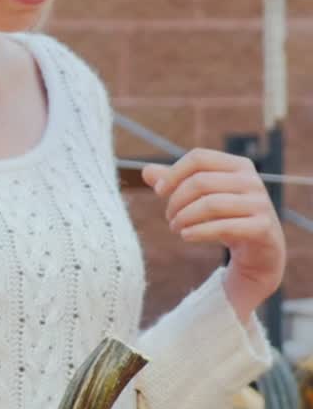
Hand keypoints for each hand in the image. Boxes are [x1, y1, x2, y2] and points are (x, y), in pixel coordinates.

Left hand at [143, 149, 285, 321]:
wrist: (258, 250)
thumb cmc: (226, 217)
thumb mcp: (202, 198)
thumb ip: (176, 183)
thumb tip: (145, 171)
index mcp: (238, 165)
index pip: (199, 157)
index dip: (173, 173)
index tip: (158, 192)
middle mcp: (252, 181)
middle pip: (201, 181)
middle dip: (176, 201)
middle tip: (169, 217)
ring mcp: (260, 204)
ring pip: (211, 203)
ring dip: (184, 217)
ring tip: (175, 227)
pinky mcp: (262, 227)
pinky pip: (224, 226)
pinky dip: (199, 232)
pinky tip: (186, 236)